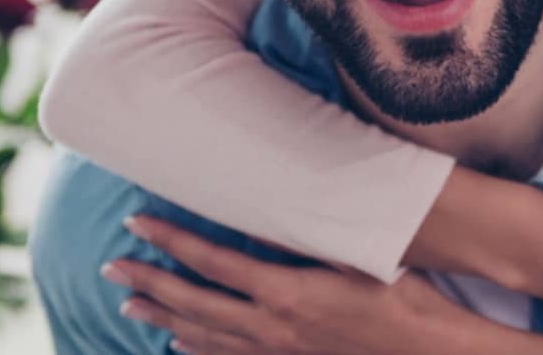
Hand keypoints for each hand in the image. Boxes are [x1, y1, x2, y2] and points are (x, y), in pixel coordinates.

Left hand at [104, 215, 542, 354]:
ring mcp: (278, 351)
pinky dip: (198, 349)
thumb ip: (310, 229)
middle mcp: (272, 326)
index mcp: (285, 292)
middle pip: (193, 303)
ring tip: (129, 306)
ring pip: (204, 336)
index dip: (171, 242)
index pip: (212, 262)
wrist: (431, 349)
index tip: (139, 223)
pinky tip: (179, 345)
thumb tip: (266, 202)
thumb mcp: (359, 252)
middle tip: (112, 267)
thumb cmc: (403, 293)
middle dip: (149, 283)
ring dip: (164, 317)